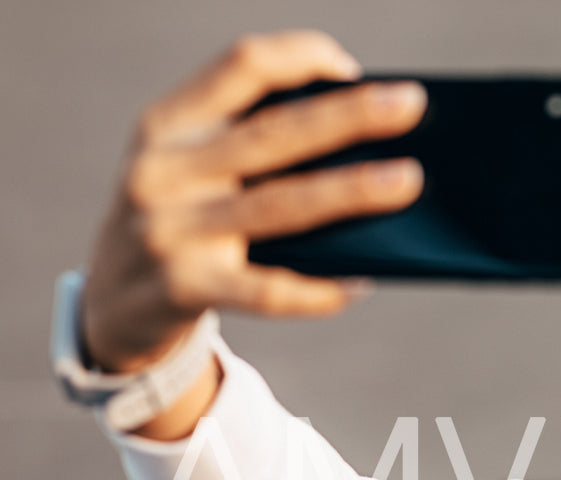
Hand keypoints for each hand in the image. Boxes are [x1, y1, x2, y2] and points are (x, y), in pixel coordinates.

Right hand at [82, 30, 426, 372]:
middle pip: (272, 135)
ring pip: (279, 207)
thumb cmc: (180, 220)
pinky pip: (266, 290)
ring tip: (408, 181)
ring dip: (350, 191)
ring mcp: (170, 231)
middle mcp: (164, 170)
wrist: (112, 303)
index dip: (299, 58)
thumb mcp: (192, 169)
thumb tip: (366, 145)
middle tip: (411, 105)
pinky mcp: (184, 288)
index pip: (239, 68)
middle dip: (347, 116)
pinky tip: (361, 282)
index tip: (353, 68)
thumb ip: (251, 149)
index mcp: (168, 125)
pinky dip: (317, 289)